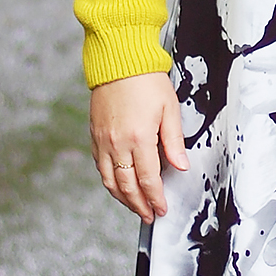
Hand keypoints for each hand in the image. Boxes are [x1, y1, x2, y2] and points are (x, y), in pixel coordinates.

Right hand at [89, 70, 186, 222]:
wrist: (118, 59)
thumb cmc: (146, 80)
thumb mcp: (170, 109)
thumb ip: (174, 141)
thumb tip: (181, 166)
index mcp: (139, 138)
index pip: (148, 180)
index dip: (155, 199)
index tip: (161, 209)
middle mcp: (117, 143)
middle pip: (127, 186)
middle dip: (139, 205)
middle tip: (148, 216)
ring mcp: (102, 140)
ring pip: (109, 180)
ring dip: (122, 198)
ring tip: (134, 207)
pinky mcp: (94, 134)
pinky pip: (99, 165)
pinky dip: (108, 180)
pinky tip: (117, 185)